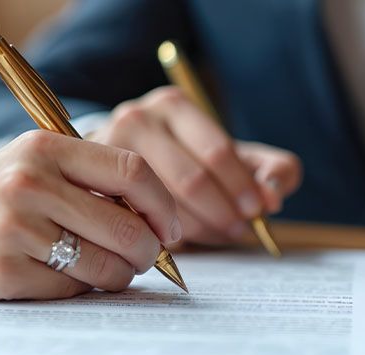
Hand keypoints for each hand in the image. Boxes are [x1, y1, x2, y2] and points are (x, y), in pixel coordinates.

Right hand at [0, 131, 181, 300]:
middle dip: (149, 252)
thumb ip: (84, 178)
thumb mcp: (26, 163)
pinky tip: (62, 278)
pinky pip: (69, 289)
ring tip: (108, 272)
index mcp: (46, 147)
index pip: (134, 170)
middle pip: (128, 226)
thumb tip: (154, 216)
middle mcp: (32, 182)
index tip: (172, 227)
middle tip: (146, 259)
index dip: (164, 204)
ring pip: (104, 265)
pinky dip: (77, 290)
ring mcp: (15, 228)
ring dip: (118, 276)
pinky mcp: (1, 270)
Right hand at [87, 86, 301, 243]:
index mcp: (173, 104)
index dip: (242, 187)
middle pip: (190, 180)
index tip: (257, 211)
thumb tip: (273, 196)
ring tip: (216, 234)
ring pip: (164, 205)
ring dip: (199, 230)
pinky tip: (182, 239)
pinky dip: (167, 238)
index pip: (216, 151)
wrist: (117, 162)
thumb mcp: (232, 156)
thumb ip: (269, 169)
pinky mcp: (91, 185)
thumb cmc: (187, 160)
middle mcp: (135, 119)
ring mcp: (106, 151)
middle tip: (240, 230)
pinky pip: (138, 222)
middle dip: (223, 212)